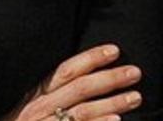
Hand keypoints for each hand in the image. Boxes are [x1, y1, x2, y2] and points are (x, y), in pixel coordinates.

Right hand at [4, 44, 142, 120]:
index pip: (66, 70)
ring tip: (135, 98)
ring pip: (82, 112)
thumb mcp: (27, 104)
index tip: (115, 50)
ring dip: (112, 104)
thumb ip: (52, 90)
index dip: (91, 58)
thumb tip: (88, 74)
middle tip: (135, 73)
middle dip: (110, 79)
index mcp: (35, 93)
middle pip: (80, 89)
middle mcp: (38, 108)